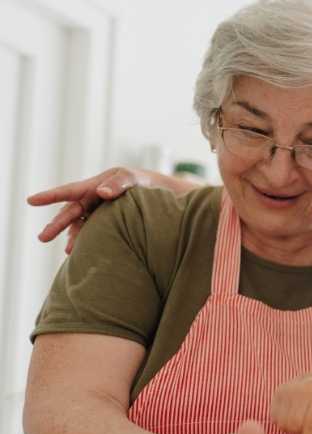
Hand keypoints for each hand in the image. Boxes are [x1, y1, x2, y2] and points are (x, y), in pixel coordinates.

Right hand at [26, 167, 152, 253]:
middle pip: (70, 213)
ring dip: (73, 237)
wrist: (155, 193)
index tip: (30, 200)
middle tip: (42, 238)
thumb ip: (118, 183)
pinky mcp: (105, 222)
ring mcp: (96, 212)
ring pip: (79, 226)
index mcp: (93, 186)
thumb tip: (102, 192)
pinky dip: (87, 241)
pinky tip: (83, 252)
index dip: (50, 196)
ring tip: (69, 252)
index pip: (68, 191)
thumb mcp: (131, 178)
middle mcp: (91, 200)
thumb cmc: (141, 182)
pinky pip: (92, 232)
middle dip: (56, 226)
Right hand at [270, 367, 311, 433]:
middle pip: (294, 427)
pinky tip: (298, 416)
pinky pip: (277, 418)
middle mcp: (302, 390)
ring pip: (283, 424)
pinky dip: (286, 423)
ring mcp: (288, 389)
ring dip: (294, 431)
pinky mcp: (279, 391)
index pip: (311, 427)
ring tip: (306, 423)